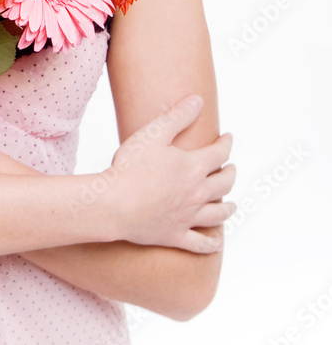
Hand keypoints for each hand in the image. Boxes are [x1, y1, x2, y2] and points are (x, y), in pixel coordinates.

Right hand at [102, 95, 235, 253]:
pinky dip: (211, 244)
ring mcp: (187, 217)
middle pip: (223, 184)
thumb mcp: (153, 134)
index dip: (226, 144)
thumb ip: (177, 116)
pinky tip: (217, 243)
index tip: (228, 138)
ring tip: (231, 204)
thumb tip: (198, 101)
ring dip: (228, 207)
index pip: (219, 153)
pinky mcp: (174, 236)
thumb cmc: (130, 167)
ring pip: (218, 214)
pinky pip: (200, 244)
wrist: (113, 204)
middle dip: (230, 173)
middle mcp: (196, 194)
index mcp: (193, 167)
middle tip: (231, 168)